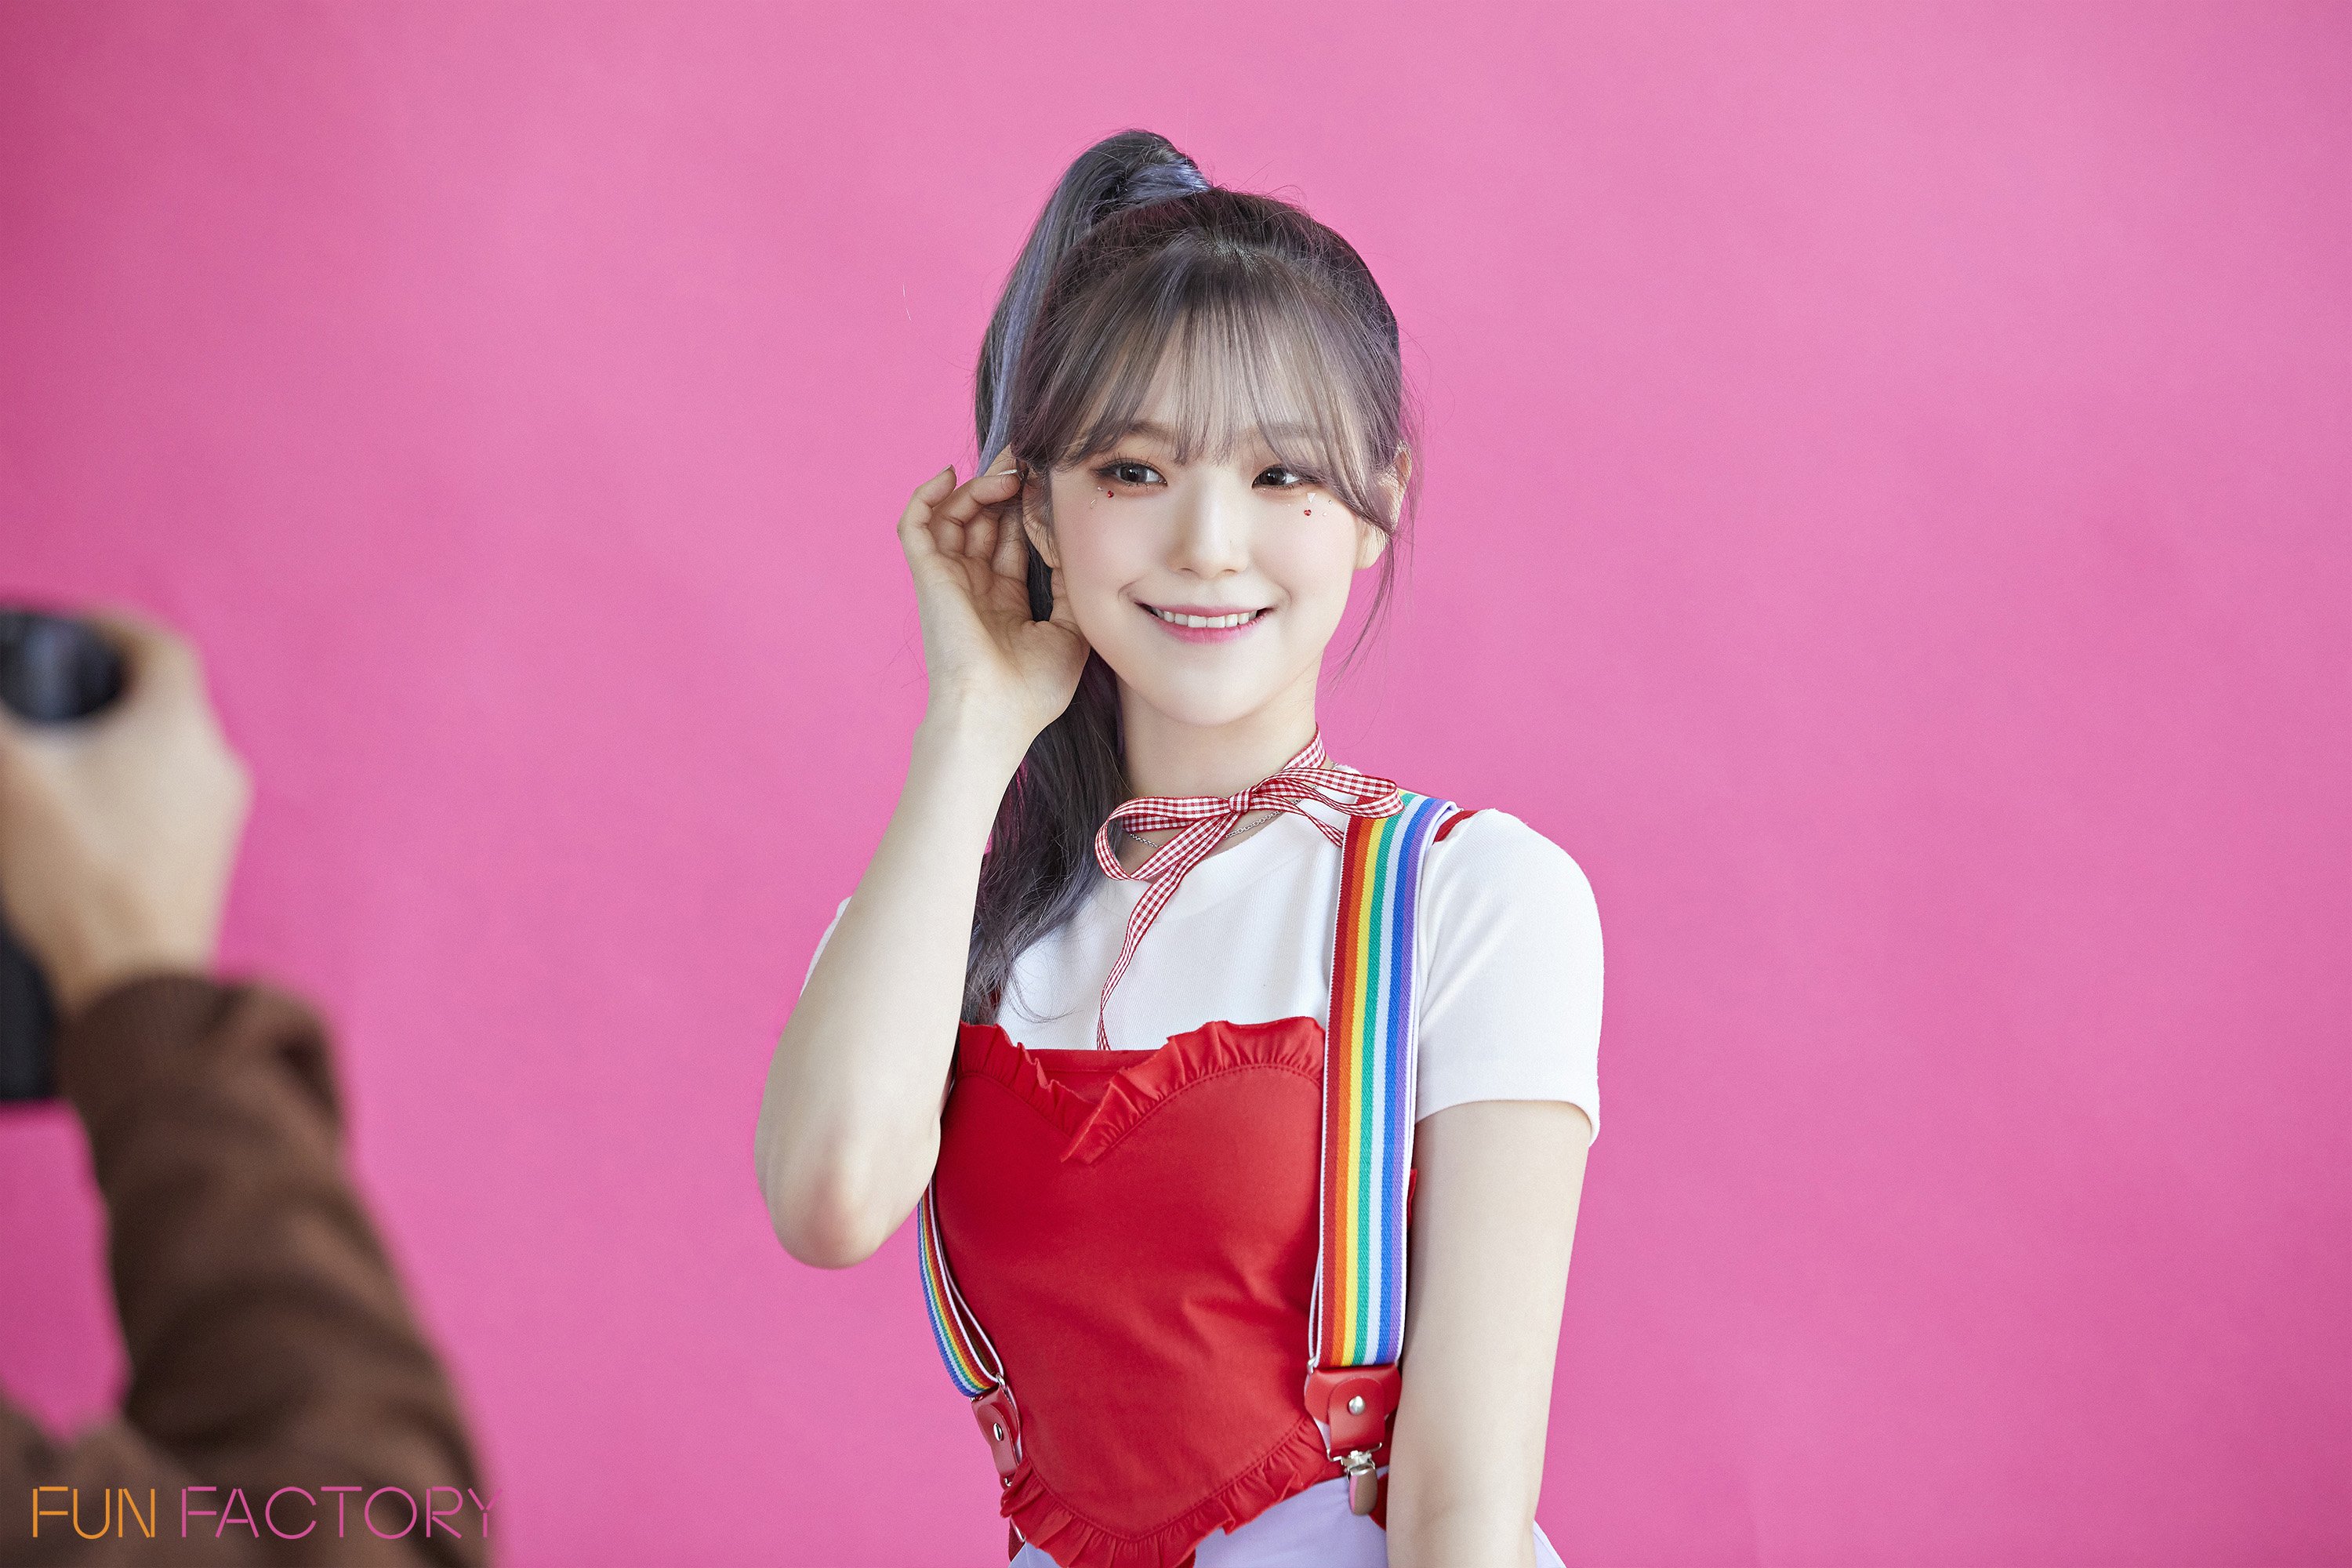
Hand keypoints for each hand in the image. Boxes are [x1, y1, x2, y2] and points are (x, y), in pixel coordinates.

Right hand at [0, 609, 250, 1016]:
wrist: (136, 982)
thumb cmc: (80, 873)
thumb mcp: (8, 779)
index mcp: (183, 726)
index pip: (162, 648)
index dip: (114, 627)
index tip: (73, 630)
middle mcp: (217, 765)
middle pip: (161, 704)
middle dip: (102, 696)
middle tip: (46, 702)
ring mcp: (219, 819)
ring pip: (164, 759)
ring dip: (111, 751)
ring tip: (52, 766)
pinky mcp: (205, 864)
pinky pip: (166, 807)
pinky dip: (123, 797)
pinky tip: (76, 823)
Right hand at [896, 460, 1089, 750]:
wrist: (993, 718)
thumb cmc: (1031, 690)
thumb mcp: (1070, 632)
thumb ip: (1069, 585)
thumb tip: (1070, 542)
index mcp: (1003, 602)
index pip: (1011, 541)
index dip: (1028, 510)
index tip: (1052, 484)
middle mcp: (974, 587)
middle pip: (984, 522)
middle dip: (1006, 487)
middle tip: (1031, 457)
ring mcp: (949, 580)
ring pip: (954, 516)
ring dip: (979, 487)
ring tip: (1009, 472)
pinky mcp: (928, 577)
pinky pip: (915, 526)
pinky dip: (925, 497)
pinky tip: (950, 476)